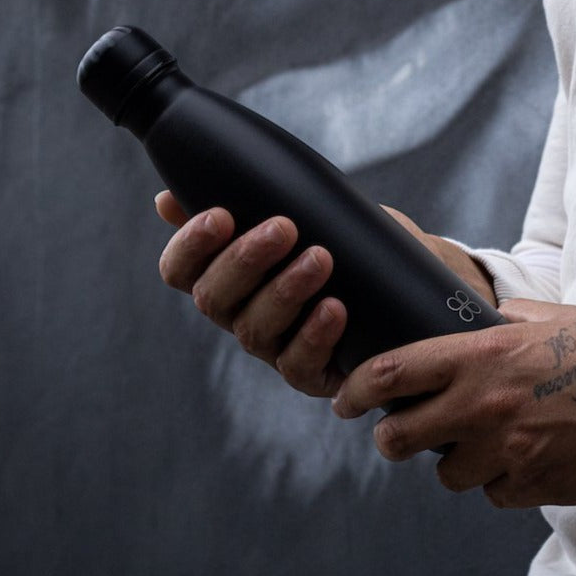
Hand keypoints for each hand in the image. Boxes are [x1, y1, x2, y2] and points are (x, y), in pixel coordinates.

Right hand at [154, 192, 494, 395]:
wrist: (409, 279)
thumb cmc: (346, 241)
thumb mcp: (307, 213)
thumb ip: (249, 202)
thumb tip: (166, 201)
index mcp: (229, 275)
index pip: (182, 269)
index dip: (190, 246)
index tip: (222, 214)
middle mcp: (241, 314)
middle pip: (212, 299)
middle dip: (244, 261)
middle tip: (284, 227)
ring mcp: (274, 347)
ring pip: (254, 330)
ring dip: (285, 291)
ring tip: (321, 259)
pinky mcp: (311, 374)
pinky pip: (298, 364)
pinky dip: (314, 335)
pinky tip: (336, 308)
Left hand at [332, 298, 575, 506]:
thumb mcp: (549, 317)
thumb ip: (501, 325)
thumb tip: (478, 326)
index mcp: (483, 356)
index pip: (392, 372)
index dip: (356, 388)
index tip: (345, 398)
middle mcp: (486, 406)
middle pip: (399, 438)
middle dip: (388, 438)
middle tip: (395, 434)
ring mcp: (512, 452)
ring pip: (447, 475)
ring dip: (453, 461)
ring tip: (478, 443)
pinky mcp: (541, 487)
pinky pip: (495, 494)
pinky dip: (499, 481)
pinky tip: (523, 459)